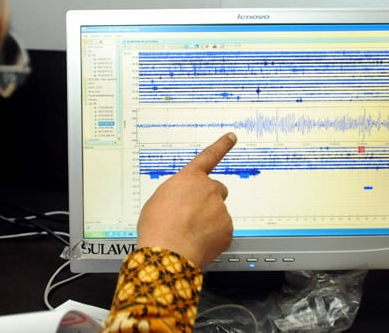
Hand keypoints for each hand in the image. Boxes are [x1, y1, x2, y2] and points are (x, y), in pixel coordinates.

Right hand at [137, 132, 236, 267]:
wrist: (167, 251)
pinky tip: (197, 243)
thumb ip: (176, 194)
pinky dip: (213, 238)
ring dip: (208, 222)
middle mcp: (209, 190)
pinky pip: (222, 232)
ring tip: (188, 233)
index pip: (209, 157)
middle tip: (194, 215)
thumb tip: (181, 202)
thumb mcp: (158, 200)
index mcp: (189, 179)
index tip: (232, 137)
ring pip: (218, 214)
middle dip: (210, 200)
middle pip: (217, 190)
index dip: (221, 146)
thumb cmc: (157, 226)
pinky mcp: (227, 230)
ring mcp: (220, 210)